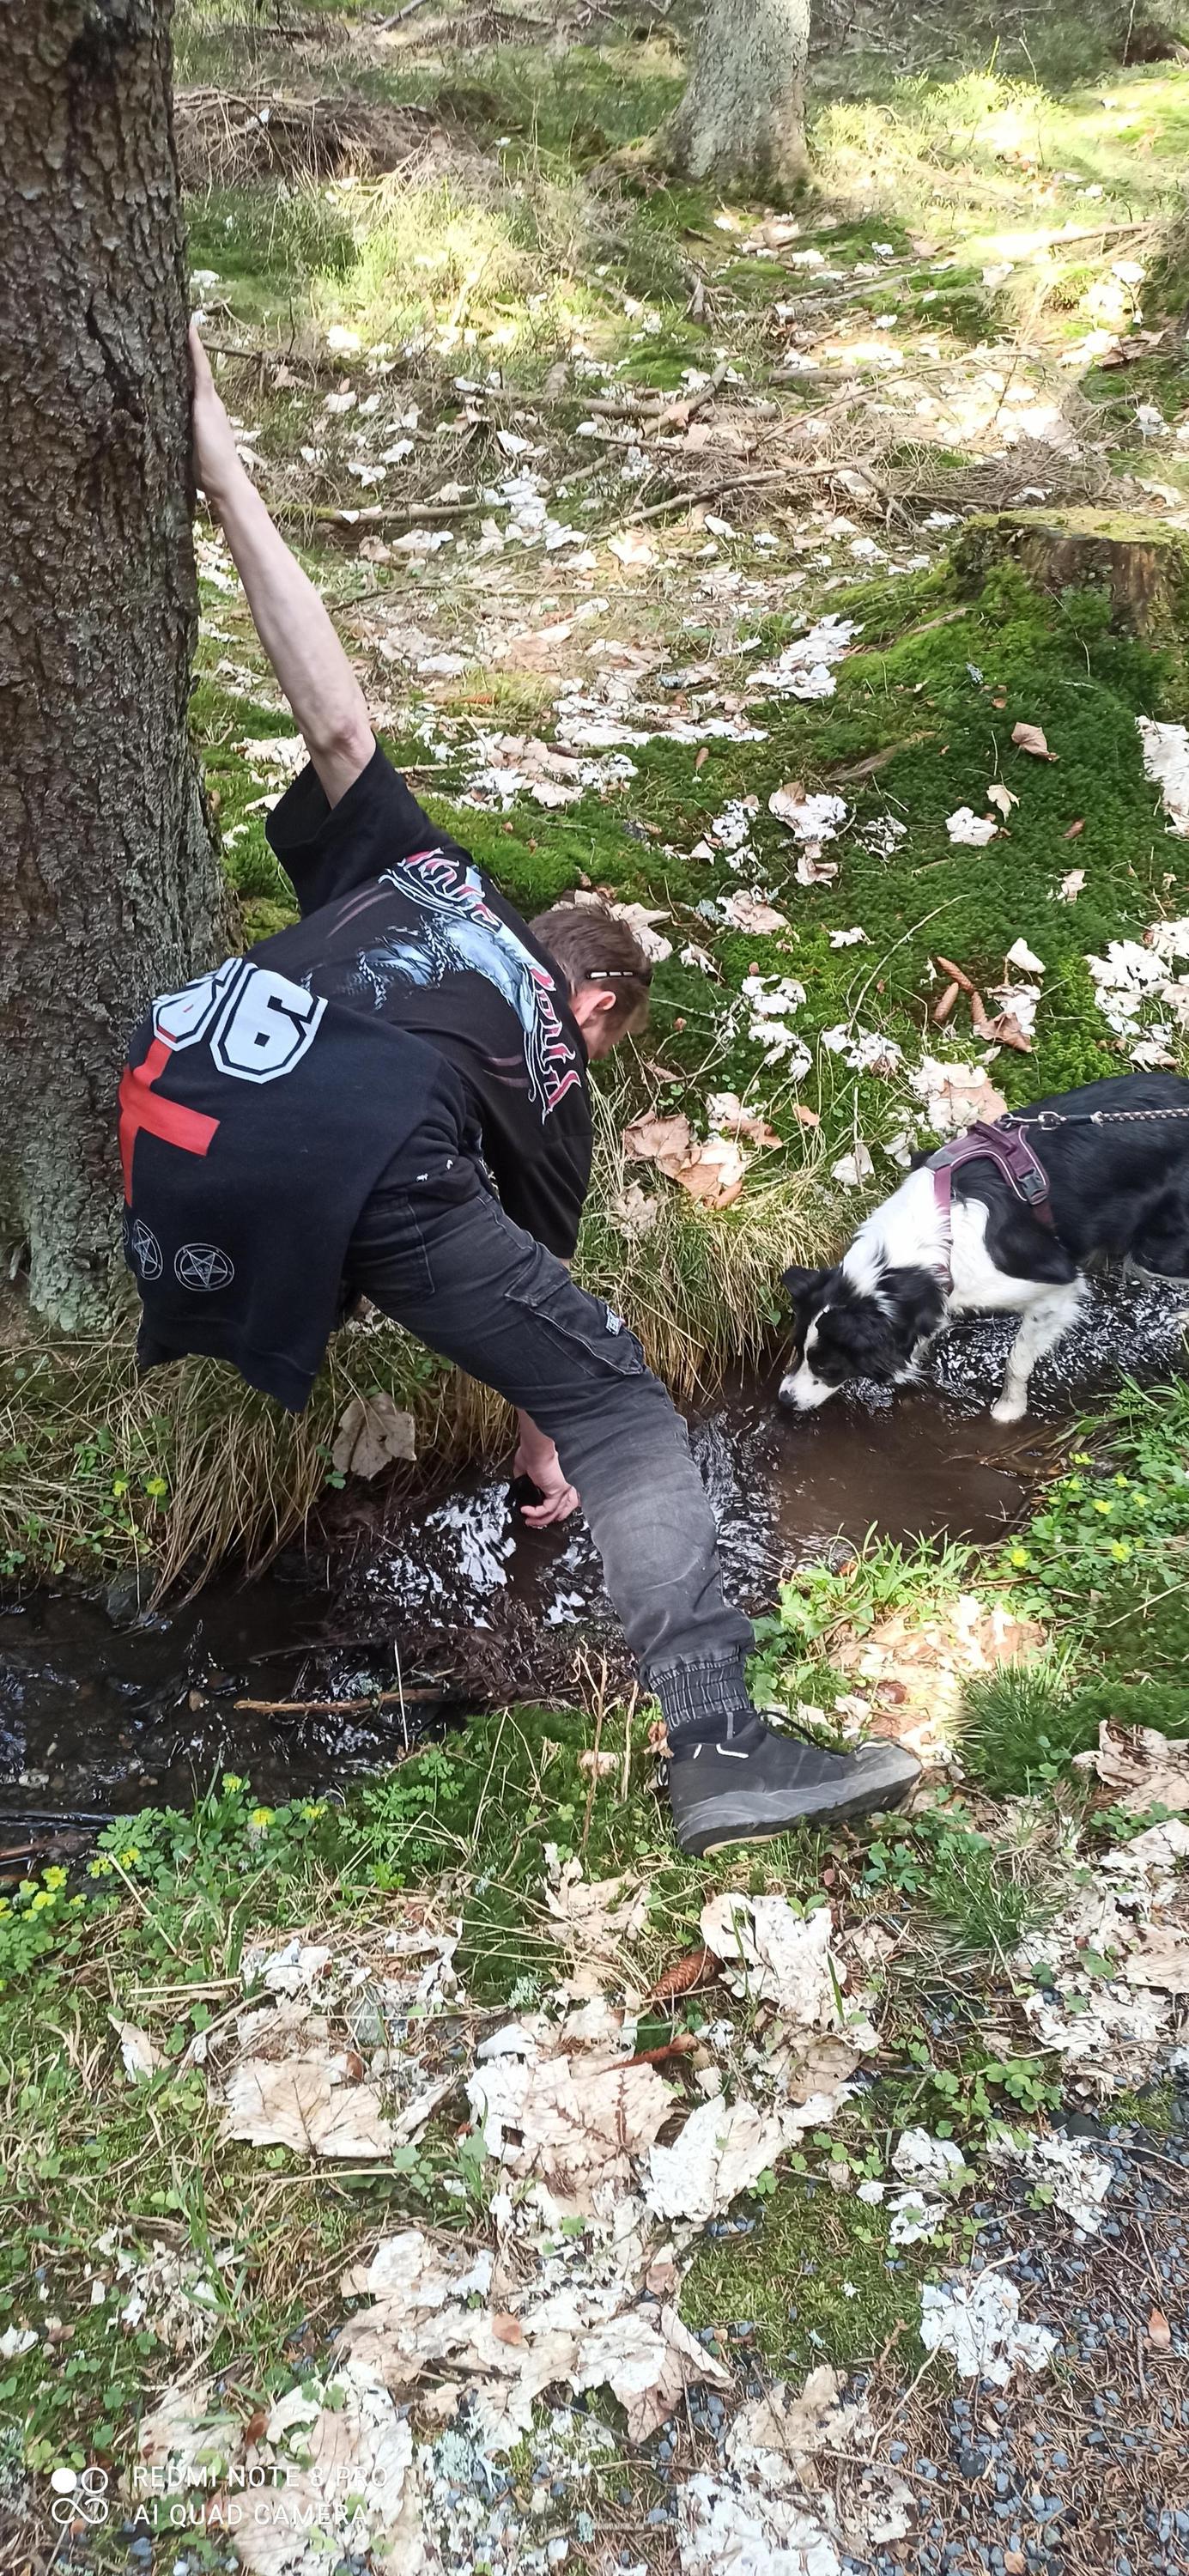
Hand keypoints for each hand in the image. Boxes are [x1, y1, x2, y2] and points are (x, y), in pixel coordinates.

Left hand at [189, 321, 244, 503]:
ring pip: (195, 365)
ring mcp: (208, 400)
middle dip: (186, 345)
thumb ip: (176, 437)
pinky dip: (194, 349)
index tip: (175, 339)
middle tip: (175, 316)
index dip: (185, 362)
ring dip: (189, 342)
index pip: (191, 383)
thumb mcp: (186, 450)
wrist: (226, 482)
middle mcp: (208, 402)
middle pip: (193, 369)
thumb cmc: (205, 474)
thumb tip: (149, 436)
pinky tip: (187, 328)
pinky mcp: (205, 401)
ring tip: (180, 315)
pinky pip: (199, 369)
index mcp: (202, 412)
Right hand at [513, 1436, 579, 1527]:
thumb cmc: (532, 1451)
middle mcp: (565, 1485)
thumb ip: (526, 1479)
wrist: (535, 1446)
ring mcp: (563, 1489)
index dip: (553, 1511)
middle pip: (564, 1511)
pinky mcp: (557, 1491)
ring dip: (540, 1520)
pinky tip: (526, 1511)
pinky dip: (535, 1513)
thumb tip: (520, 1484)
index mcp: (559, 1480)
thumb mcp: (526, 1468)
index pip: (564, 1502)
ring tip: (529, 1521)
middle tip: (534, 1522)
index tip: (538, 1515)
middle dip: (548, 1520)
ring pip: (556, 1513)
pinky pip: (547, 1510)